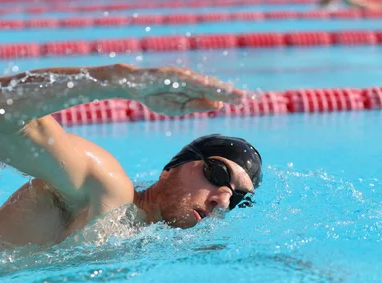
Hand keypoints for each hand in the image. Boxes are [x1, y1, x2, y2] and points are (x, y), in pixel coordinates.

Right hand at [120, 65, 244, 115]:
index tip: (242, 102)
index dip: (227, 97)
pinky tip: (212, 87)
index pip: (213, 94)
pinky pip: (189, 80)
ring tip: (232, 94)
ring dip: (218, 88)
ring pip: (204, 83)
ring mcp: (183, 77)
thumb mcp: (178, 108)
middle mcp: (191, 82)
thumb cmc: (156, 97)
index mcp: (193, 91)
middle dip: (228, 93)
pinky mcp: (174, 75)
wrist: (136, 87)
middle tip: (245, 98)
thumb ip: (197, 106)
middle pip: (213, 87)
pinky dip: (201, 84)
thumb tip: (218, 104)